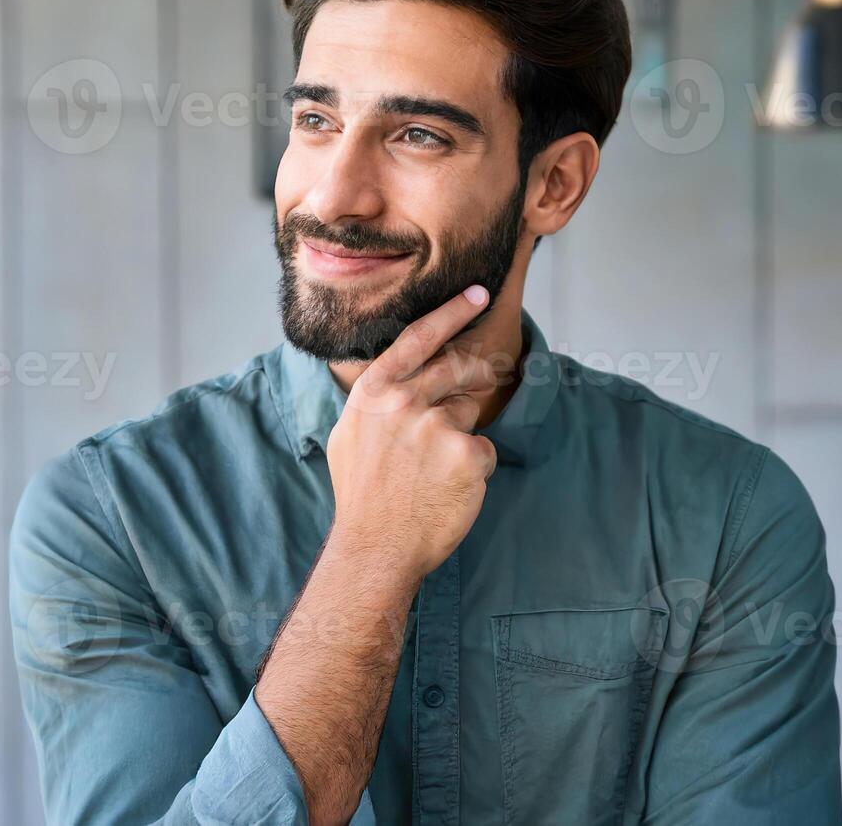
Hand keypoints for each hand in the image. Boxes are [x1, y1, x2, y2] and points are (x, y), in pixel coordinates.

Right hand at [323, 285, 502, 583]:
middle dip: (478, 370)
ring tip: (435, 472)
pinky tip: (449, 490)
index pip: (418, 339)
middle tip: (489, 375)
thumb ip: (377, 401)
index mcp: (374, 392)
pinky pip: (483, 449)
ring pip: (468, 413)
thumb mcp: (351, 434)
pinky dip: (473, 468)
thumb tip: (402, 378)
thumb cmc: (362, 495)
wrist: (376, 547)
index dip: (450, 312)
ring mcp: (437, 426)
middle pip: (456, 367)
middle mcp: (404, 401)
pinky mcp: (467, 454)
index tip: (477, 294)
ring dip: (461, 435)